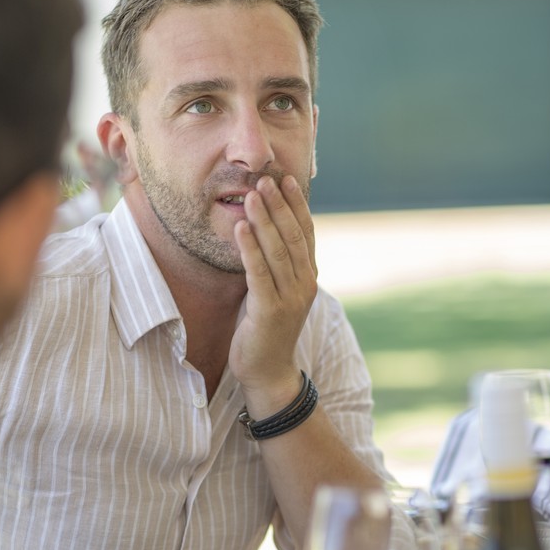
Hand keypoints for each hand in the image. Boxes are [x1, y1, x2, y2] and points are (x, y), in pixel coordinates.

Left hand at [230, 174, 319, 416]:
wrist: (268, 370)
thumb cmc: (266, 328)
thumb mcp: (276, 291)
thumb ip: (277, 264)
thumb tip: (266, 231)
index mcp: (308, 277)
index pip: (306, 233)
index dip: (297, 206)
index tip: (287, 180)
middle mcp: (305, 284)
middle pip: (293, 237)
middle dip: (279, 206)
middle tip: (266, 179)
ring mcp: (290, 299)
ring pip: (278, 251)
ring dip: (264, 221)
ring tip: (252, 195)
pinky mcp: (270, 311)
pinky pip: (259, 273)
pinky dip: (250, 249)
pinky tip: (241, 228)